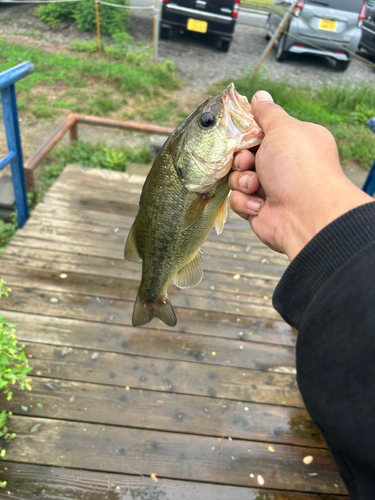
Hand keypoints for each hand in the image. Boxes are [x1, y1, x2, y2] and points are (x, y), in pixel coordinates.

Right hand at [229, 91, 373, 260]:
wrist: (304, 214)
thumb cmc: (298, 167)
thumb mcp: (282, 129)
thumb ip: (267, 113)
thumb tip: (260, 95)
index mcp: (293, 142)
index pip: (262, 132)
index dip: (247, 133)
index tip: (239, 133)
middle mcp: (283, 165)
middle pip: (245, 155)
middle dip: (242, 158)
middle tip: (248, 161)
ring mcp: (271, 188)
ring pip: (238, 178)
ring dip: (242, 181)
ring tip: (256, 186)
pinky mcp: (259, 208)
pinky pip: (239, 200)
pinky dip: (246, 201)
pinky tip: (260, 204)